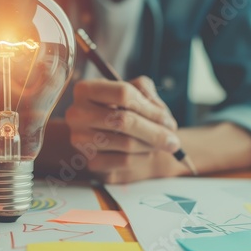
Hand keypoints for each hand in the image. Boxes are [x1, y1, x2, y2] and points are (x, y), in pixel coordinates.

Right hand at [65, 76, 181, 182]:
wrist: (110, 135)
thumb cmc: (125, 109)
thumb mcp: (135, 91)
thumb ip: (148, 95)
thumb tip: (162, 118)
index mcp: (85, 89)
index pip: (123, 93)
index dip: (150, 108)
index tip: (168, 121)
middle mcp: (77, 114)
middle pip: (124, 121)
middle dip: (155, 132)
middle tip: (174, 141)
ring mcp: (80, 139)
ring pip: (127, 144)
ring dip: (151, 146)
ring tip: (161, 144)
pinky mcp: (89, 161)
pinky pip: (124, 161)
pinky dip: (142, 159)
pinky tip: (146, 153)